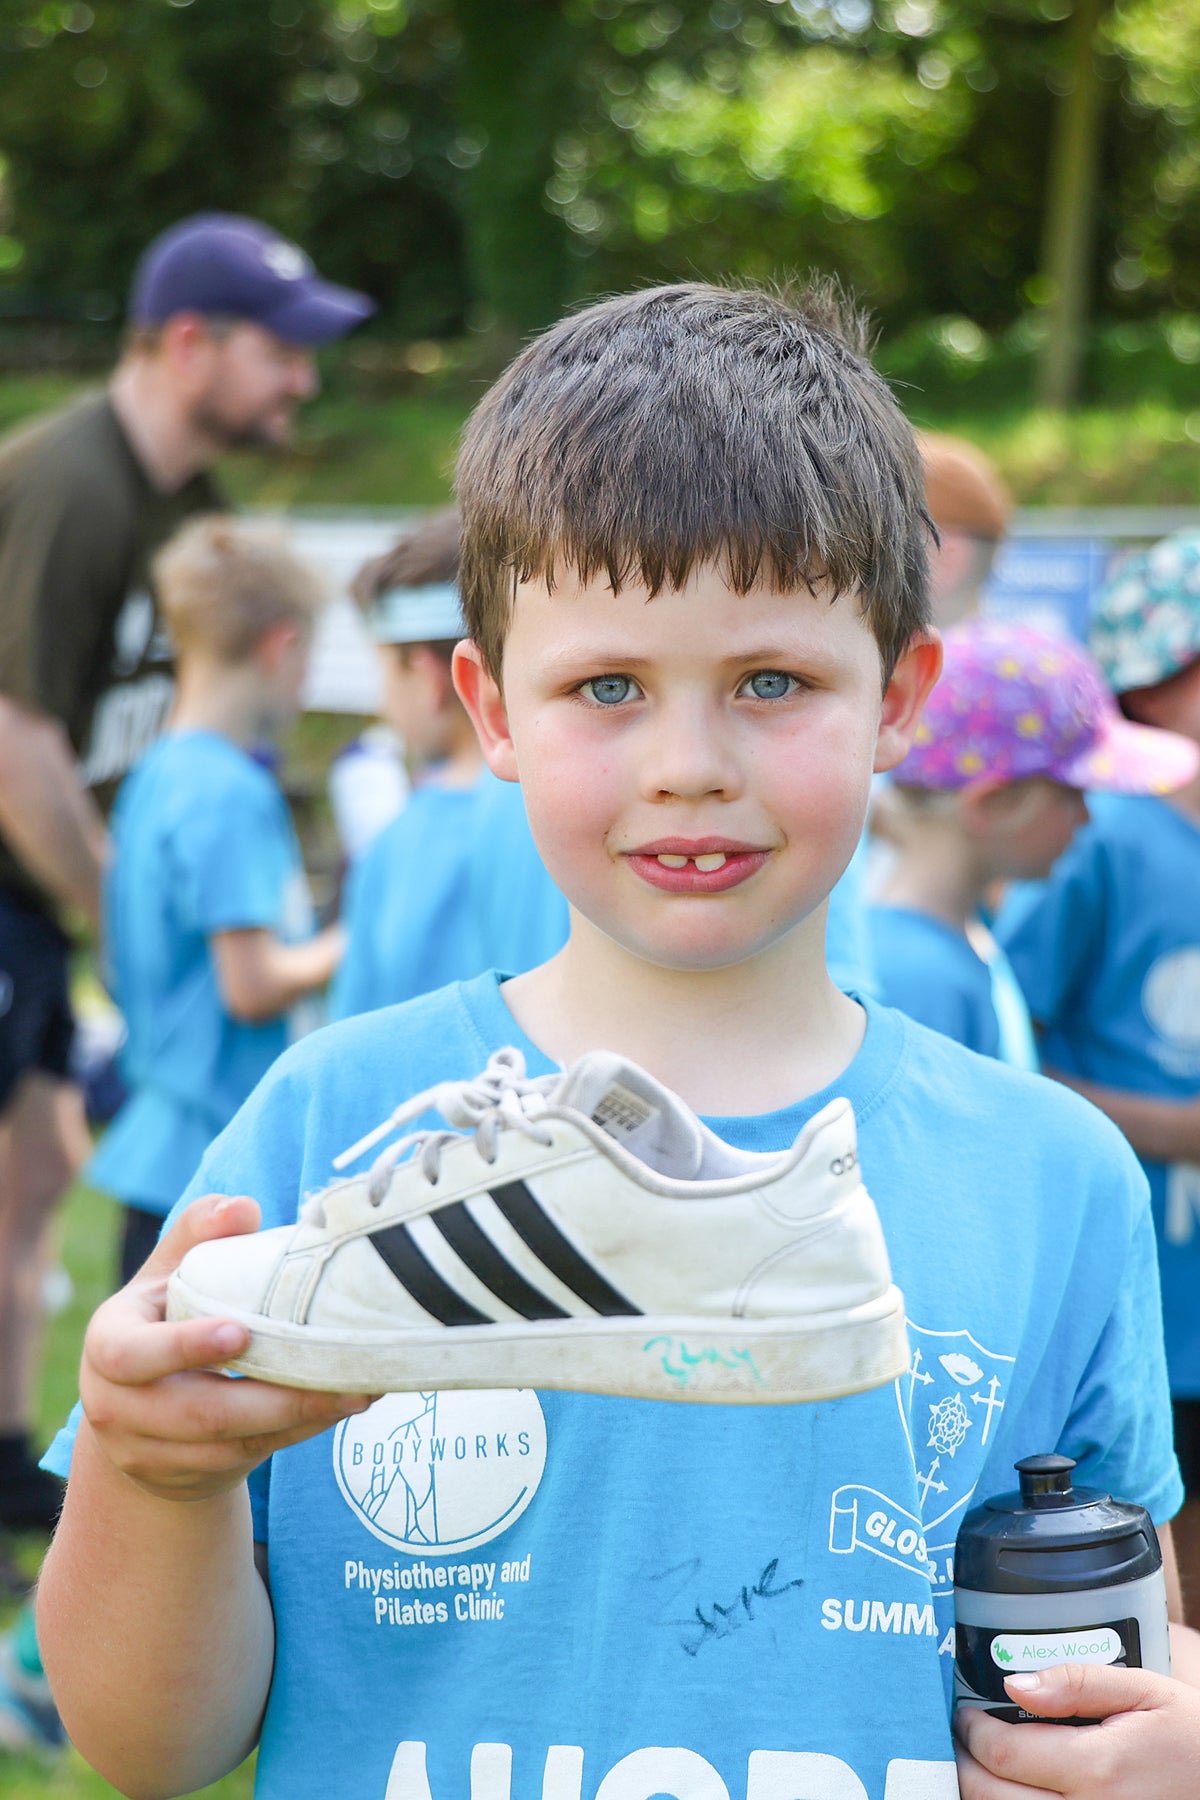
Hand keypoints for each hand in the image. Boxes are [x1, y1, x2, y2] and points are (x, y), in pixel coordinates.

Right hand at [79, 1192, 373, 1502]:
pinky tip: (336, 1407)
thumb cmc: (163, 1321)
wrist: (139, 1415)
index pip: (133, 1355)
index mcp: (108, 1345)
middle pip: (198, 1413)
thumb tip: (243, 1207)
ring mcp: (147, 1452)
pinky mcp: (185, 1478)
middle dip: (273, 1399)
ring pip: (230, 1444)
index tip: (241, 1333)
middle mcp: (117, 1407)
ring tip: (356, 1391)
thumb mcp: (167, 1275)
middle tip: (336, 1373)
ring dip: (298, 1419)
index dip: (185, 1347)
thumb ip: (198, 1235)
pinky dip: (296, 1434)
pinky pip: (247, 1459)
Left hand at [955, 1663, 1199, 1795]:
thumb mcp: (1145, 1692)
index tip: (965, 1714)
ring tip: (981, 1766)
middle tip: (962, 1740)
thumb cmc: (1189, 1737)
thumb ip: (1077, 1683)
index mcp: (1098, 1769)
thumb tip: (1014, 1684)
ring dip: (981, 1794)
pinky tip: (1012, 1791)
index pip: (1001, 1753)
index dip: (971, 1730)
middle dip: (964, 1764)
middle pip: (989, 1798)